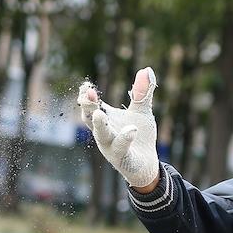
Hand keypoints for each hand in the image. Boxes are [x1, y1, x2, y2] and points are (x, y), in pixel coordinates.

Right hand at [77, 67, 159, 188]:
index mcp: (106, 119)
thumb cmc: (139, 135)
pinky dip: (125, 138)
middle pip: (90, 118)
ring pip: (102, 135)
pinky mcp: (122, 158)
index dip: (87, 96)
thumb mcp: (142, 112)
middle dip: (88, 106)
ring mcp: (111, 146)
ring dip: (100, 125)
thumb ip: (142, 93)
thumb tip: (146, 69)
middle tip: (88, 93)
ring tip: (100, 113)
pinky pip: (121, 148)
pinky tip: (132, 130)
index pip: (91, 105)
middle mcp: (103, 132)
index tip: (86, 86)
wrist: (146, 163)